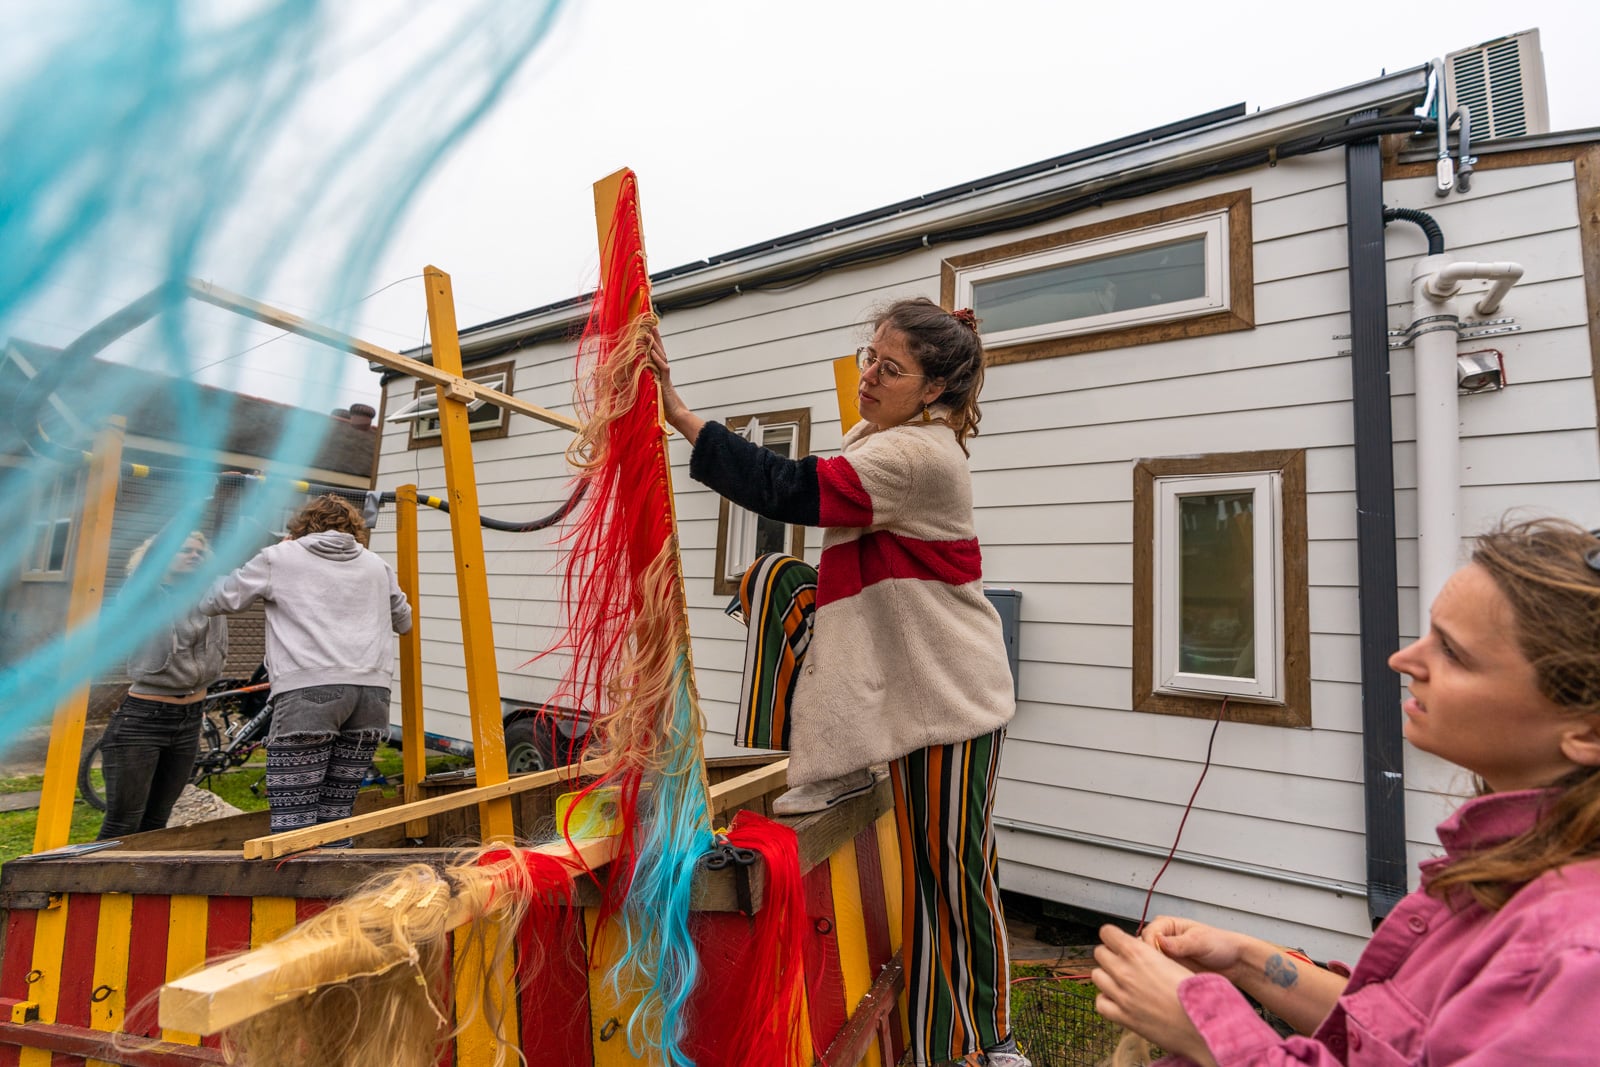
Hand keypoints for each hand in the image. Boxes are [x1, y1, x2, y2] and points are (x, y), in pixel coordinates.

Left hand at [645, 327, 690, 424]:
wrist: (676, 416)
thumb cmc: (664, 408)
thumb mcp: (651, 393)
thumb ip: (646, 385)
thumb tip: (634, 380)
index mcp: (660, 373)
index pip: (656, 355)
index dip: (653, 344)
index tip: (648, 332)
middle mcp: (663, 372)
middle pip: (660, 352)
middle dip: (655, 338)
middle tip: (651, 326)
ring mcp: (665, 377)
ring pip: (661, 357)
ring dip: (655, 345)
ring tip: (648, 334)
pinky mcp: (666, 383)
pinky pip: (662, 369)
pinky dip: (657, 360)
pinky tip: (652, 352)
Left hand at [1093, 925, 1217, 1066]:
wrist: (1204, 1024)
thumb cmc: (1197, 993)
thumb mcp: (1176, 960)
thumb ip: (1154, 953)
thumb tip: (1147, 950)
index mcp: (1138, 953)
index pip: (1107, 933)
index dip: (1112, 935)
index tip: (1117, 940)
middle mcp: (1125, 972)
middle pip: (1099, 953)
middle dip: (1110, 954)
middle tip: (1123, 961)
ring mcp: (1121, 995)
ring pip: (1097, 976)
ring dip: (1107, 975)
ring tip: (1122, 980)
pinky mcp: (1123, 1017)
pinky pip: (1100, 1003)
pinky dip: (1106, 999)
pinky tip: (1119, 1000)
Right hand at [1141, 916, 1244, 976]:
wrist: (1235, 963)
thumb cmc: (1221, 944)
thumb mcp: (1200, 941)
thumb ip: (1180, 943)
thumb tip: (1160, 941)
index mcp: (1168, 925)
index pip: (1149, 933)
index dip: (1149, 945)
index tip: (1155, 957)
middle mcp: (1164, 939)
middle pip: (1144, 948)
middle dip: (1149, 959)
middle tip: (1157, 970)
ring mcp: (1166, 956)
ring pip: (1149, 963)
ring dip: (1153, 970)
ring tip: (1163, 977)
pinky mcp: (1170, 971)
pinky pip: (1158, 975)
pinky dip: (1159, 979)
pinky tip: (1166, 983)